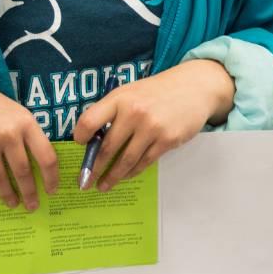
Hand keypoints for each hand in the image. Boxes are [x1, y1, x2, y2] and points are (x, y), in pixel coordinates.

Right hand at [0, 64, 56, 209]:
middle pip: (24, 172)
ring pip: (0, 178)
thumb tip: (38, 165)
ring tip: (12, 203)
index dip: (51, 178)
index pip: (47, 157)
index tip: (52, 191)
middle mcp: (7, 133)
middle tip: (32, 206)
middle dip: (29, 193)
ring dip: (7, 194)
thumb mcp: (12, 111)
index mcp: (25, 122)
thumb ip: (25, 134)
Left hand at [71, 61, 233, 191]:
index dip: (81, 136)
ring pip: (125, 160)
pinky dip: (132, 172)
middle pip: (107, 147)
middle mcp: (134, 113)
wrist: (194, 87)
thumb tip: (93, 139)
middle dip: (93, 168)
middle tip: (84, 181)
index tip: (79, 146)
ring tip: (102, 186)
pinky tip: (125, 176)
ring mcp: (152, 128)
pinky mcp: (167, 140)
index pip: (90, 120)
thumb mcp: (131, 92)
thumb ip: (113, 111)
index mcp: (120, 98)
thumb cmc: (157, 92)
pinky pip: (144, 162)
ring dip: (112, 177)